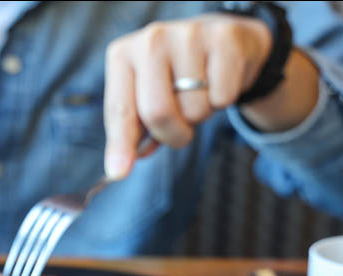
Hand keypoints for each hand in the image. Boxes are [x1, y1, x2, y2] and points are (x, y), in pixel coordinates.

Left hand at [103, 14, 276, 179]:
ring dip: (199, 116)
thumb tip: (119, 168)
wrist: (219, 43)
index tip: (118, 173)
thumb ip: (132, 133)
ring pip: (194, 109)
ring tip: (198, 93)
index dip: (120, 145)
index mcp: (122, 55)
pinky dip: (223, 101)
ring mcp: (188, 35)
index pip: (120, 110)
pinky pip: (223, 98)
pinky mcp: (224, 38)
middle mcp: (151, 39)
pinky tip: (217, 82)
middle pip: (157, 113)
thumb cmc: (173, 79)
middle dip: (171, 134)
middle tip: (179, 129)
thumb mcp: (144, 99)